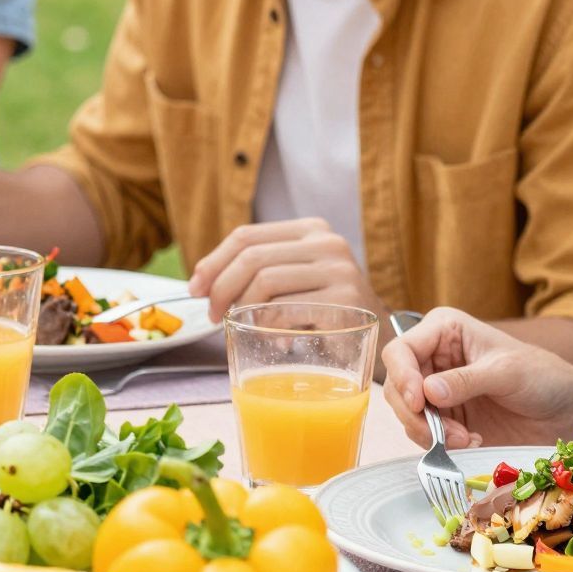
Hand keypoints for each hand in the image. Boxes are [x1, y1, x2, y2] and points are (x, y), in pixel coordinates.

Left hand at [189, 218, 381, 324]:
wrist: (378, 336)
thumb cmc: (324, 311)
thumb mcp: (293, 281)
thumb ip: (257, 272)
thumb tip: (199, 284)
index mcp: (310, 230)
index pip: (246, 236)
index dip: (212, 262)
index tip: (194, 289)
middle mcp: (328, 243)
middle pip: (251, 258)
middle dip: (221, 289)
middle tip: (212, 315)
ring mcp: (340, 270)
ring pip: (265, 282)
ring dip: (241, 310)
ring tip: (240, 327)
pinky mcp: (347, 301)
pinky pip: (287, 311)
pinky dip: (269, 328)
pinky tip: (273, 341)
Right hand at [381, 308, 572, 450]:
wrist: (566, 412)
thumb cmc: (543, 376)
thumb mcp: (506, 372)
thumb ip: (466, 380)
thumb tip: (427, 393)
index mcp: (444, 332)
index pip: (400, 351)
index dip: (401, 376)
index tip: (418, 402)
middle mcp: (432, 358)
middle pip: (397, 386)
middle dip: (415, 414)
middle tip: (442, 434)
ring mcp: (435, 390)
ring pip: (405, 413)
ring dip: (428, 432)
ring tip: (464, 439)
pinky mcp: (443, 418)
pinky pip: (422, 432)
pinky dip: (438, 442)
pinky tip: (469, 442)